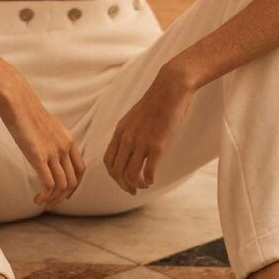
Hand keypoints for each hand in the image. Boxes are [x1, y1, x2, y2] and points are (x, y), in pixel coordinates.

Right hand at [0, 77, 85, 208]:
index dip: (75, 186)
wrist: (17, 99)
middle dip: (63, 197)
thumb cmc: (25, 111)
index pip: (80, 169)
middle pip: (74, 181)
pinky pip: (49, 184)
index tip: (64, 194)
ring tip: (41, 203)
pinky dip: (45, 196)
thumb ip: (49, 140)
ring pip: (62, 186)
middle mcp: (65, 147)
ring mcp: (53, 152)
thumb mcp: (44, 127)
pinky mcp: (39, 156)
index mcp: (68, 140)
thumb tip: (44, 150)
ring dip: (53, 200)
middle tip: (50, 203)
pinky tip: (36, 198)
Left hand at [103, 64, 195, 192]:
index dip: (114, 176)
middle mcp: (127, 139)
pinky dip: (149, 180)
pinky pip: (148, 172)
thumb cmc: (156, 103)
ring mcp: (141, 142)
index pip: (108, 161)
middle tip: (133, 190)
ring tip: (144, 185)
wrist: (170, 88)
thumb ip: (128, 133)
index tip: (123, 181)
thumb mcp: (134, 118)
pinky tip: (153, 179)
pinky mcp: (157, 145)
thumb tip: (129, 149)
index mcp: (120, 132)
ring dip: (137, 185)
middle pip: (117, 171)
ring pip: (130, 175)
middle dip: (124, 185)